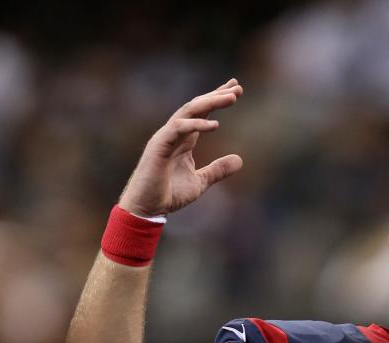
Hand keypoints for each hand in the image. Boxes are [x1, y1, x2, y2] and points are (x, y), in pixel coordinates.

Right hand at [119, 79, 243, 216]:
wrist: (147, 208)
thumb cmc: (169, 194)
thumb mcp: (201, 182)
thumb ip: (218, 170)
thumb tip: (240, 160)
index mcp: (184, 139)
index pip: (202, 113)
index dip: (217, 99)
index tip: (236, 89)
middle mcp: (174, 133)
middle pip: (196, 106)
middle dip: (217, 95)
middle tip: (237, 87)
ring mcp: (165, 137)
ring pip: (188, 111)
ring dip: (210, 102)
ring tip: (231, 98)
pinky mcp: (159, 145)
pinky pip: (178, 128)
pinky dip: (196, 124)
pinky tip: (215, 124)